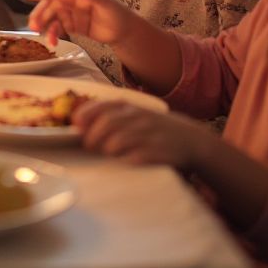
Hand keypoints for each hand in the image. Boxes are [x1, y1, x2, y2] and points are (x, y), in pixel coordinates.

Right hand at [23, 0, 134, 47]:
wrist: (122, 31)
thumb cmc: (117, 14)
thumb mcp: (107, 5)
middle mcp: (70, 2)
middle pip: (50, 5)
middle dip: (39, 13)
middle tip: (33, 25)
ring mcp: (69, 14)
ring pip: (50, 17)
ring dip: (43, 25)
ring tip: (39, 35)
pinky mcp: (70, 25)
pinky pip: (56, 28)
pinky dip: (52, 34)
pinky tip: (52, 42)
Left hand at [74, 99, 211, 169]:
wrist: (190, 139)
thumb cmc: (153, 128)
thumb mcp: (134, 115)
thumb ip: (110, 116)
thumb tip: (78, 124)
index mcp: (130, 107)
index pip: (104, 106)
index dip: (87, 114)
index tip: (76, 124)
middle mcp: (139, 117)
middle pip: (109, 122)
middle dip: (94, 134)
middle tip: (88, 145)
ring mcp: (149, 134)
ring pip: (121, 139)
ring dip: (108, 147)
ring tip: (105, 152)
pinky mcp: (159, 152)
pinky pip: (138, 155)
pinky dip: (127, 159)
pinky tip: (124, 161)